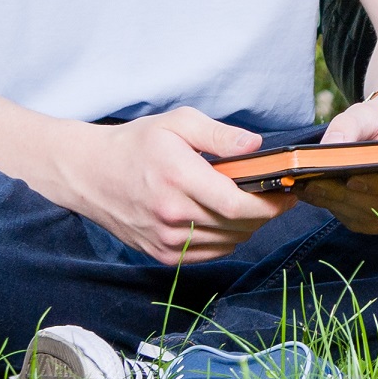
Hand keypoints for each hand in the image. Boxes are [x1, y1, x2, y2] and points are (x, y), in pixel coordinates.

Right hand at [58, 109, 289, 265]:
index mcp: (178, 179)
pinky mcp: (162, 254)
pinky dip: (227, 239)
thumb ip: (219, 134)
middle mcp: (172, 215)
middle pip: (238, 225)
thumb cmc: (136, 144)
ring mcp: (165, 239)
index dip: (270, 203)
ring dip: (248, 226)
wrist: (90, 173)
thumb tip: (256, 147)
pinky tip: (225, 219)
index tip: (287, 193)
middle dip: (266, 212)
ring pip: (228, 242)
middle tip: (276, 195)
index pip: (237, 205)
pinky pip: (211, 253)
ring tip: (249, 203)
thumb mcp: (177, 123)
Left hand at [299, 89, 377, 238]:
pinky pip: (371, 224)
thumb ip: (347, 127)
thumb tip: (327, 150)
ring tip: (312, 190)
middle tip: (314, 185)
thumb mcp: (366, 113)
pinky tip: (322, 198)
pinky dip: (344, 213)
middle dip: (351, 198)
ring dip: (343, 207)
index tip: (351, 179)